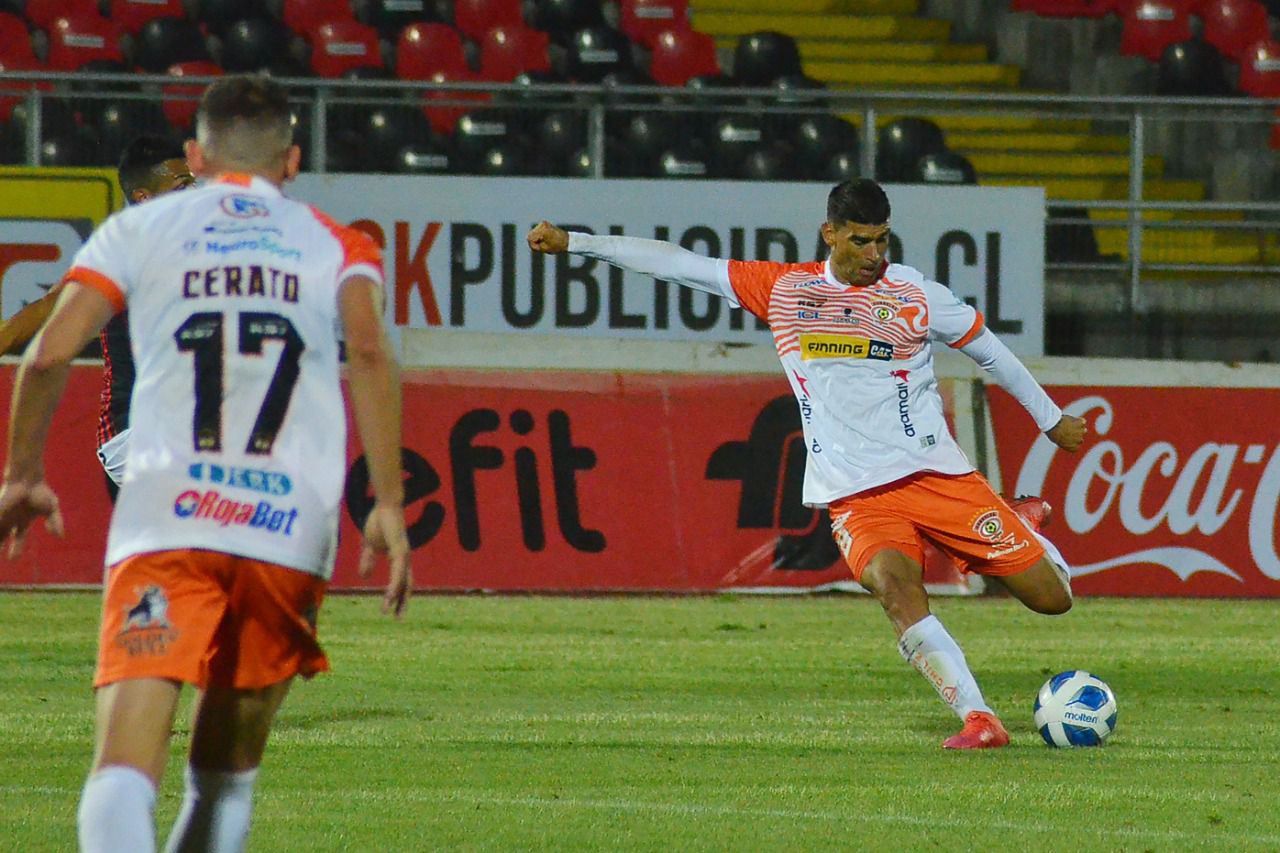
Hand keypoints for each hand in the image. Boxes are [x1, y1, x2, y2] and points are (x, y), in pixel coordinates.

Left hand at [0, 481, 63, 558]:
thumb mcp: (51, 508)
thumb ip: (55, 522)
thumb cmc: (40, 491)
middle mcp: (10, 520)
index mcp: (23, 521)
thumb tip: (60, 536)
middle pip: (2, 538)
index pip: (19, 539)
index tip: (12, 559)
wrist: (27, 479)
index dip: (16, 549)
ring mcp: (2, 516)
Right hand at [358, 502, 411, 617]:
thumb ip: (368, 560)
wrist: (385, 505)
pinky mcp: (400, 549)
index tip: (393, 610)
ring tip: (389, 610)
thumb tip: (365, 576)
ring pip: (402, 581)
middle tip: (398, 618)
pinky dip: (395, 584)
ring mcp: (404, 554)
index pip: (402, 581)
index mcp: (399, 558)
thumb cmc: (380, 522)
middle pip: (406, 584)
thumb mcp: (369, 545)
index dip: (399, 595)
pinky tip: (391, 594)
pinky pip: (398, 571)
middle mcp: (405, 558)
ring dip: (396, 597)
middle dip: (402, 602)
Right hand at [526, 221, 568, 253]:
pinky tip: (546, 237)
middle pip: (530, 235)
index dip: (534, 245)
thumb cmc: (557, 246)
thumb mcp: (543, 249)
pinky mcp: (544, 223)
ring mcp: (543, 223)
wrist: (567, 241)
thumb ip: (533, 245)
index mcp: (543, 230)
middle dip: (535, 241)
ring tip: (547, 240)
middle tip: (545, 244)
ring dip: (537, 238)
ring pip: (533, 233)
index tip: (541, 247)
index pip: (529, 238)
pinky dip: (539, 235)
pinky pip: (536, 231)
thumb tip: (528, 238)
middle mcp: (542, 224)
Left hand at [1046, 414, 1087, 451]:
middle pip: (1080, 438)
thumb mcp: (1058, 440)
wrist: (1053, 425)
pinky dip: (1078, 420)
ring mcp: (1081, 432)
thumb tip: (1067, 437)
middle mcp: (1079, 441)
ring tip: (1068, 424)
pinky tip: (1070, 419)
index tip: (1066, 438)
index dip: (1071, 442)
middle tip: (1066, 430)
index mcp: (1073, 448)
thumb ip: (1065, 441)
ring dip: (1077, 427)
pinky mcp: (1082, 423)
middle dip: (1075, 435)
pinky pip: (1082, 421)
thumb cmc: (1052, 433)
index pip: (1076, 446)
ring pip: (1082, 429)